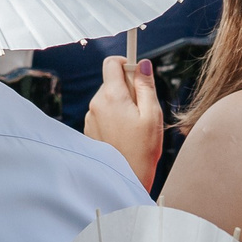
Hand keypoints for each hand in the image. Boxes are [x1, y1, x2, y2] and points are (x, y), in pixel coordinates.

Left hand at [86, 55, 164, 184]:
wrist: (126, 178)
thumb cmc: (142, 149)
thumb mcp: (152, 114)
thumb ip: (146, 86)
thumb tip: (143, 64)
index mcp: (112, 96)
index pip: (111, 63)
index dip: (126, 63)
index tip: (137, 74)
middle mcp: (96, 104)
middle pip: (112, 82)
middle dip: (128, 89)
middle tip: (143, 109)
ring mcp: (90, 117)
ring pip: (108, 98)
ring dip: (121, 105)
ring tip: (134, 127)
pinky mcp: (89, 129)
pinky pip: (103, 113)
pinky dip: (114, 118)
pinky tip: (124, 135)